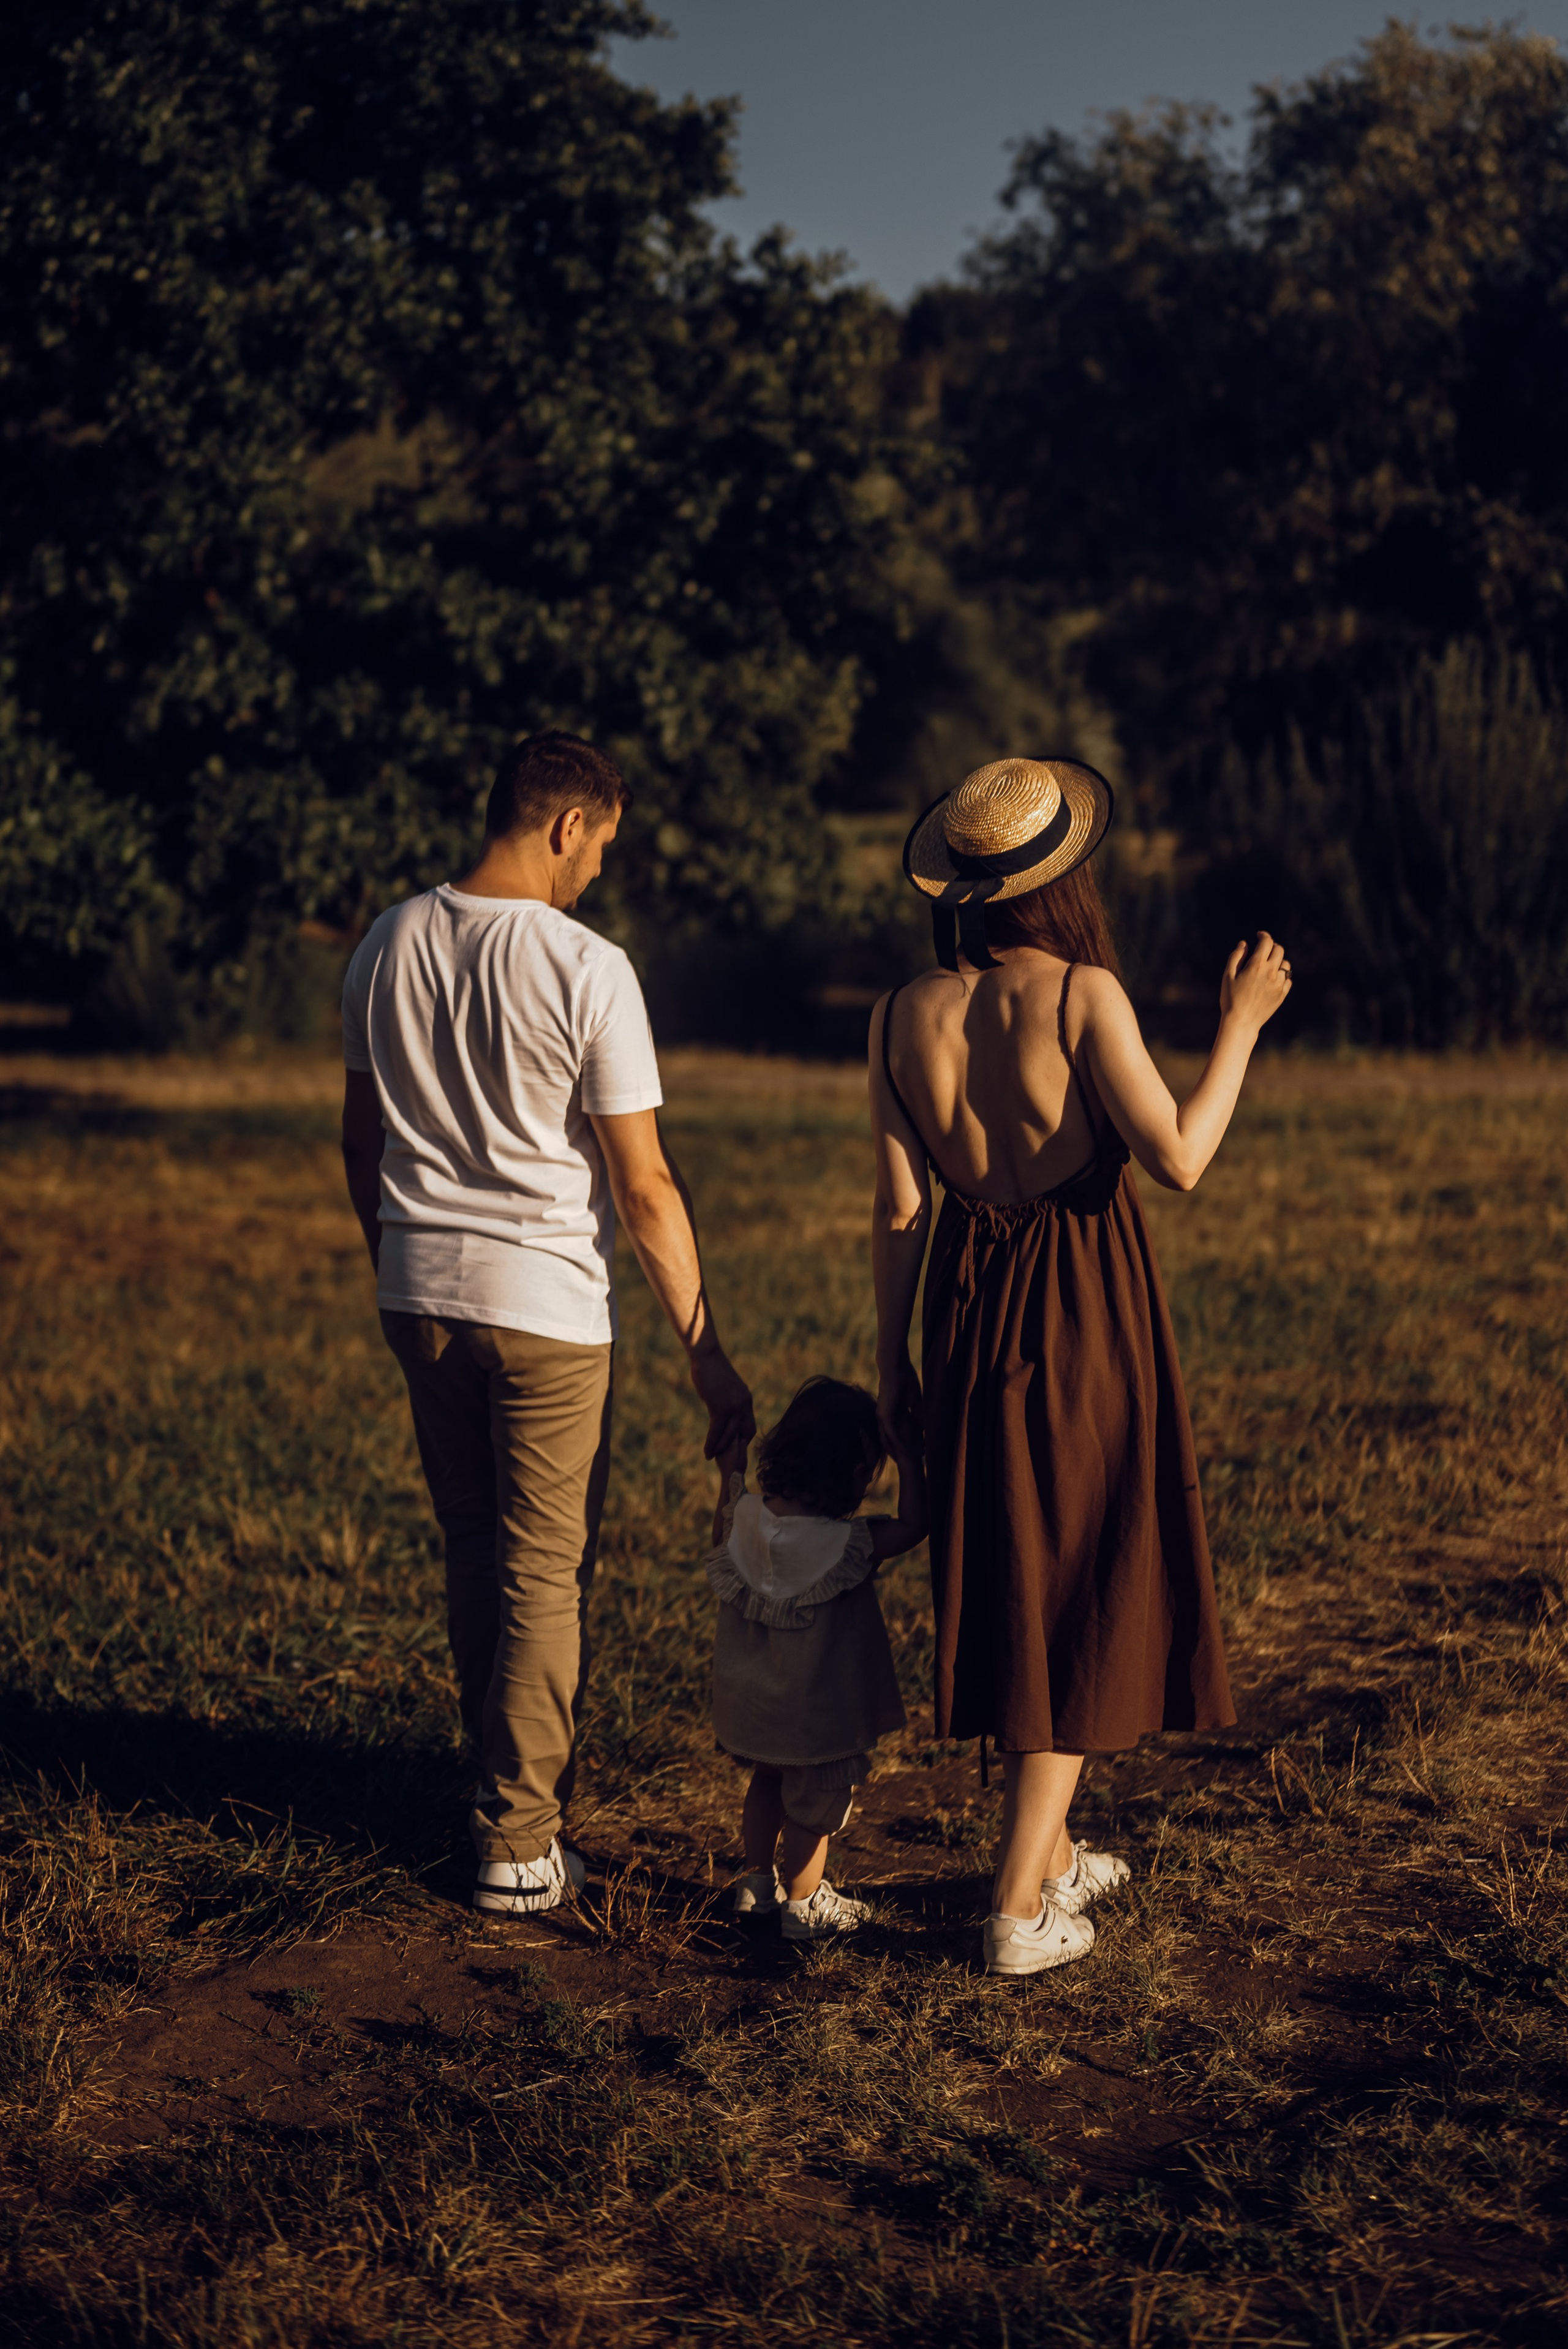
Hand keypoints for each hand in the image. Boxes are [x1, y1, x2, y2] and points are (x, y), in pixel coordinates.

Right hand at [691, 1345, 754, 1460]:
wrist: (707, 1356)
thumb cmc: (712, 1369)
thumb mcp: (724, 1387)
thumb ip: (726, 1399)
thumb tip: (720, 1407)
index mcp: (746, 1398)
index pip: (749, 1424)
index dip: (743, 1437)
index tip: (734, 1446)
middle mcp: (744, 1404)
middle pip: (745, 1432)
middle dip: (736, 1446)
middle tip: (726, 1457)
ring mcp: (734, 1406)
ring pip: (729, 1435)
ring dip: (720, 1449)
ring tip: (711, 1458)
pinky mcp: (721, 1407)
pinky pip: (717, 1431)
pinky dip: (712, 1443)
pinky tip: (707, 1452)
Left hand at [876, 1352, 922, 1457]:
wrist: (895, 1367)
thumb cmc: (905, 1380)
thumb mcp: (914, 1401)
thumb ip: (917, 1414)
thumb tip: (923, 1427)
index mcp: (890, 1413)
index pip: (896, 1433)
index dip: (905, 1443)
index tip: (915, 1452)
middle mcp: (883, 1417)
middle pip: (890, 1440)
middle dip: (900, 1452)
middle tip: (911, 1462)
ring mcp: (882, 1417)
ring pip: (889, 1440)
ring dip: (900, 1451)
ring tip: (910, 1461)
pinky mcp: (884, 1415)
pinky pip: (891, 1434)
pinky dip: (899, 1444)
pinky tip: (907, 1452)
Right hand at [1220, 932, 1291, 1032]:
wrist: (1241, 1022)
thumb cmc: (1230, 999)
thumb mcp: (1228, 976)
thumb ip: (1236, 957)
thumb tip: (1244, 944)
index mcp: (1256, 965)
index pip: (1267, 942)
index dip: (1264, 935)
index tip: (1259, 935)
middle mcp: (1270, 972)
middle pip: (1279, 950)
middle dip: (1272, 946)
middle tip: (1264, 950)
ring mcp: (1279, 983)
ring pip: (1285, 965)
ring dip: (1278, 961)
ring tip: (1268, 967)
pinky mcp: (1282, 994)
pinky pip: (1288, 979)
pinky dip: (1282, 976)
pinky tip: (1272, 980)